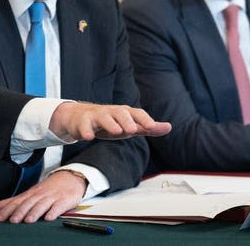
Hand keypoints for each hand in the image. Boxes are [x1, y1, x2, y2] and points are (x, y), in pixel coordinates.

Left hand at [0, 170, 85, 222]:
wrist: (70, 177)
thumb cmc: (48, 189)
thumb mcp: (29, 193)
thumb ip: (12, 201)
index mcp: (31, 194)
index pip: (17, 201)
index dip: (7, 210)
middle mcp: (40, 195)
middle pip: (29, 203)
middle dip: (20, 211)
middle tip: (12, 220)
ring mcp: (52, 197)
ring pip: (42, 204)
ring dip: (35, 212)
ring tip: (28, 221)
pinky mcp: (64, 201)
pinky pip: (59, 206)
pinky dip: (54, 212)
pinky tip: (49, 218)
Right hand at [49, 101, 171, 141]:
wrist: (80, 118)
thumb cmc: (109, 123)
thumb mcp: (129, 126)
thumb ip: (147, 127)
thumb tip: (169, 127)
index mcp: (125, 113)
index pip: (137, 113)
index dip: (145, 119)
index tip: (153, 126)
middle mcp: (112, 112)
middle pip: (120, 112)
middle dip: (127, 120)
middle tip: (133, 130)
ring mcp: (96, 116)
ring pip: (103, 117)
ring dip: (110, 123)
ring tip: (116, 131)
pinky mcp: (82, 122)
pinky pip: (84, 125)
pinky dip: (86, 130)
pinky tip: (88, 137)